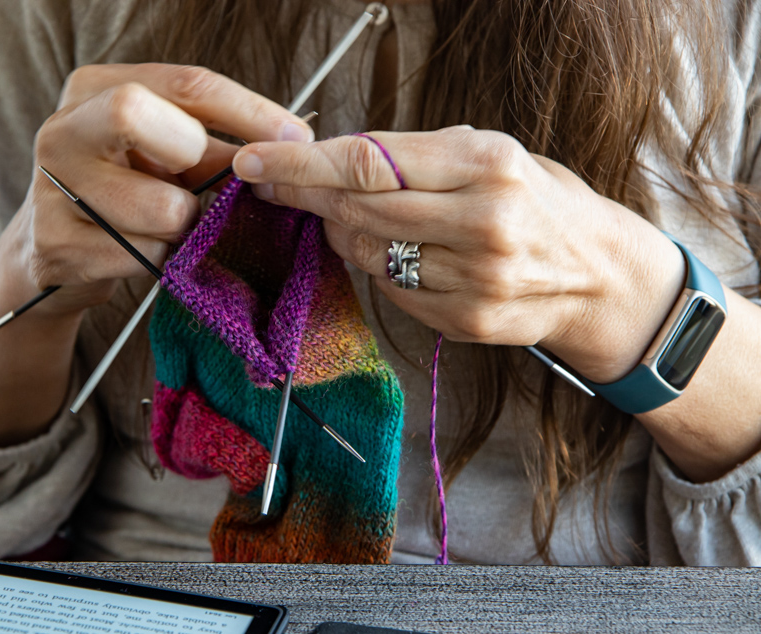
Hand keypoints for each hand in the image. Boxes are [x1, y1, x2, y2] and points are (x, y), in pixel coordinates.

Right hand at [0, 63, 314, 315]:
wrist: (52, 252)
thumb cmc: (122, 193)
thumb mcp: (162, 156)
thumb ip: (210, 145)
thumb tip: (283, 146)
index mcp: (94, 89)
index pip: (184, 83)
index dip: (247, 110)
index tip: (296, 136)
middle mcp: (62, 129)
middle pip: (136, 113)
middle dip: (189, 156)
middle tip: (200, 188)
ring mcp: (50, 187)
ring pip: (159, 205)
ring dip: (184, 226)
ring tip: (168, 228)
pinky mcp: (53, 244)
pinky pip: (141, 255)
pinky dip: (159, 260)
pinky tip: (141, 252)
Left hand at [231, 127, 684, 382]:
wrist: (599, 276)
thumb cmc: (539, 203)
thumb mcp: (493, 156)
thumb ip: (418, 157)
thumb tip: (333, 160)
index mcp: (488, 165)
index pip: (368, 163)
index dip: (301, 164)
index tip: (256, 162)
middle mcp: (482, 222)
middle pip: (359, 209)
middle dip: (304, 196)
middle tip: (272, 187)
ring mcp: (474, 278)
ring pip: (368, 254)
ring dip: (342, 234)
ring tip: (348, 219)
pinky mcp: (465, 320)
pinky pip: (391, 290)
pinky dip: (377, 268)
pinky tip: (392, 253)